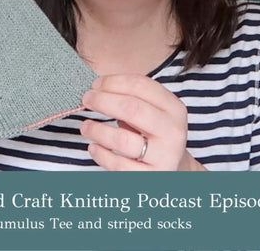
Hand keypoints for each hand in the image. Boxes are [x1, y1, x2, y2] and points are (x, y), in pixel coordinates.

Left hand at [80, 74, 204, 170]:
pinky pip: (119, 165)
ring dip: (97, 130)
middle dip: (103, 101)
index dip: (114, 82)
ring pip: (122, 139)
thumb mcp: (153, 111)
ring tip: (85, 126)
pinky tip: (93, 147)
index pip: (141, 85)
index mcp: (174, 108)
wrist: (174, 169)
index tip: (96, 83)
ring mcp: (164, 156)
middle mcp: (173, 131)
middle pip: (131, 108)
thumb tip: (97, 89)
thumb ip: (131, 97)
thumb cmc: (154, 133)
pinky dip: (101, 154)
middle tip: (87, 99)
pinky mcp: (151, 178)